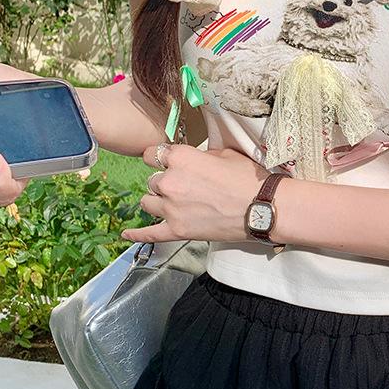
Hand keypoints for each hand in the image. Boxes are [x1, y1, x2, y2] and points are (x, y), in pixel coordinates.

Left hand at [121, 143, 271, 243]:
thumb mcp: (224, 153)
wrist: (262, 208)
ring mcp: (170, 208)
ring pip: (147, 202)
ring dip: (158, 201)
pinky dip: (137, 234)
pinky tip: (126, 235)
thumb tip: (191, 159)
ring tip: (174, 203)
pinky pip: (149, 234)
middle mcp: (169, 182)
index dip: (161, 157)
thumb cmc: (247, 178)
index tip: (167, 161)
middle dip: (165, 182)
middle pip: (152, 180)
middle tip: (186, 187)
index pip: (152, 153)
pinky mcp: (176, 230)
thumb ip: (199, 155)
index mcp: (180, 158)